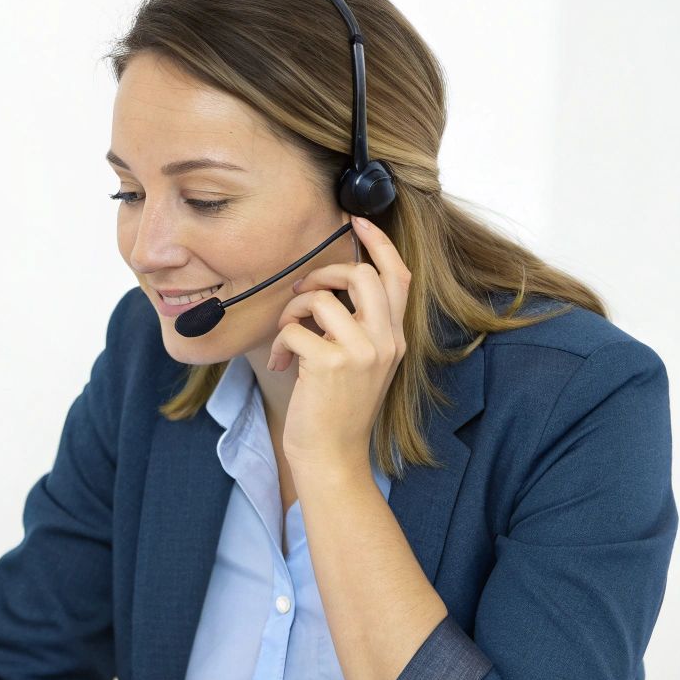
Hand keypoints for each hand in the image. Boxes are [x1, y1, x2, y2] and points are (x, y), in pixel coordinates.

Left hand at [265, 215, 411, 476]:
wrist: (332, 458)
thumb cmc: (335, 412)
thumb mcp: (358, 366)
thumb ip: (355, 329)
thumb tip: (326, 290)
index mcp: (395, 338)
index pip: (398, 277)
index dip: (379, 243)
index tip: (357, 220)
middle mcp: (386, 341)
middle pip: (362, 275)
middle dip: (323, 275)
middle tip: (303, 294)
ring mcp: (362, 352)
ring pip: (321, 298)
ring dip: (292, 313)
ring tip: (287, 339)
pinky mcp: (331, 363)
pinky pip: (295, 327)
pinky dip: (281, 341)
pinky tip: (283, 364)